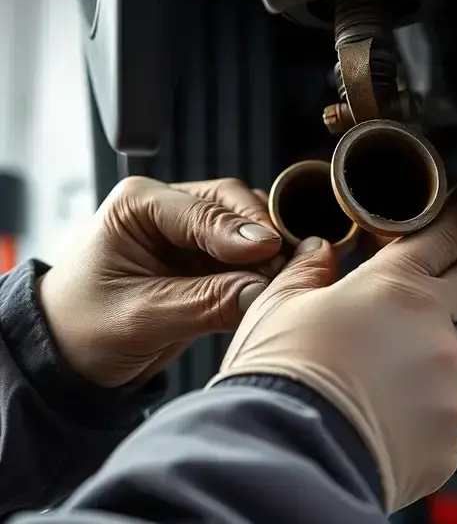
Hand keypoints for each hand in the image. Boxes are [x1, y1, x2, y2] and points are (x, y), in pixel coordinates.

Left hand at [38, 176, 283, 388]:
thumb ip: (205, 303)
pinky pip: (248, 259)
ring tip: (280, 284)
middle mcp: (168, 208)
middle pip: (234, 206)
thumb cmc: (82, 329)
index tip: (271, 252)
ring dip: (267, 255)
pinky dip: (263, 273)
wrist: (67, 358)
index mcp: (138, 204)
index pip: (203, 209)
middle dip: (260, 238)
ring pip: (248, 230)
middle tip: (282, 271)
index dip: (241, 232)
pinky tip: (271, 292)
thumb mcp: (141, 318)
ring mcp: (191, 233)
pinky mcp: (207, 260)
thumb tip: (262, 291)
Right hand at [210, 205, 456, 511]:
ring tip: (374, 384)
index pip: (443, 239)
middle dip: (450, 284)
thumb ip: (307, 270)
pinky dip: (421, 413)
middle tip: (414, 300)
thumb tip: (319, 251)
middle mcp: (437, 331)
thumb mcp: (278, 307)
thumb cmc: (278, 377)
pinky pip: (444, 413)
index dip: (452, 227)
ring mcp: (450, 387)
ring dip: (426, 359)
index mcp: (398, 287)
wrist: (285, 458)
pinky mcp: (450, 437)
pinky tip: (379, 423)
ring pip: (451, 357)